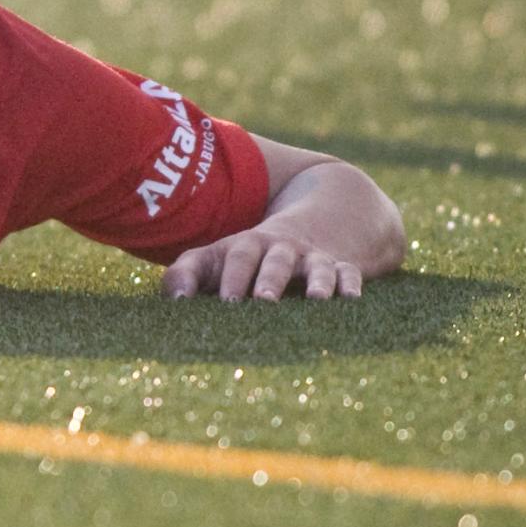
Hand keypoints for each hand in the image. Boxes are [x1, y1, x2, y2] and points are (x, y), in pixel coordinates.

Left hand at [162, 227, 364, 301]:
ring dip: (316, 282)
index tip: (226, 302)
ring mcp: (313, 257)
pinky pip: (349, 273)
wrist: (307, 224)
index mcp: (247, 246)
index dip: (231, 278)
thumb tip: (173, 300)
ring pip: (317, 266)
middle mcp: (282, 250)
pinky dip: (351, 284)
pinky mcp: (341, 267)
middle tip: (263, 301)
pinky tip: (352, 299)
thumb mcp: (216, 257)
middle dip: (270, 279)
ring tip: (316, 299)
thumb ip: (186, 273)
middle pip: (276, 260)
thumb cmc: (248, 256)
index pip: (237, 257)